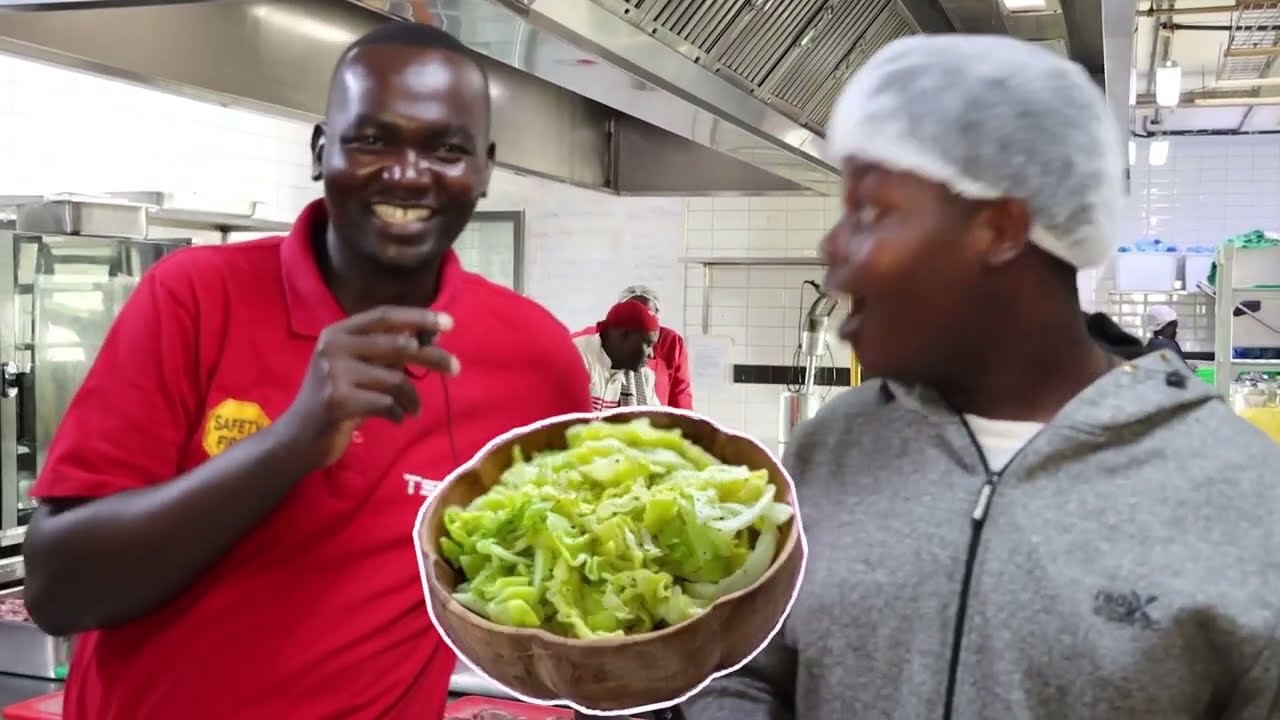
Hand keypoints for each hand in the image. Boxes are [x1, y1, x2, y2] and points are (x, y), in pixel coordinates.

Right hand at [277, 306, 458, 467]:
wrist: (299, 437)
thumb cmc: (336, 400)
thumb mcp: (358, 368)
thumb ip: (387, 352)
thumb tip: (431, 337)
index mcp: (338, 332)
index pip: (385, 316)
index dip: (419, 317)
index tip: (449, 324)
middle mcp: (333, 346)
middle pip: (398, 344)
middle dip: (432, 356)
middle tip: (455, 368)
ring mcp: (333, 373)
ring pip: (396, 379)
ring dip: (413, 398)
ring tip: (413, 409)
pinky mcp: (337, 401)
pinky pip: (387, 404)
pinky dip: (399, 413)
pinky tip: (397, 419)